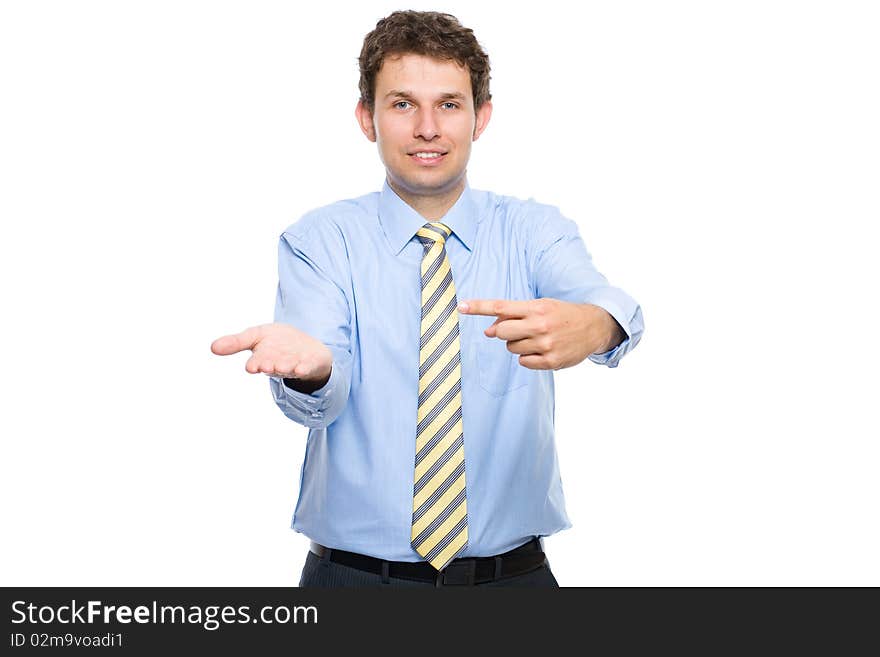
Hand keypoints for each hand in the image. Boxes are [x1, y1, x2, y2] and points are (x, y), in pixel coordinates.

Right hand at [210, 323, 332, 383]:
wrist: (304, 345)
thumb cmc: (277, 343)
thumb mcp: (255, 336)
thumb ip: (236, 342)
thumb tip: (212, 347)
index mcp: (263, 359)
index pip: (256, 363)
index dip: (254, 364)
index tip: (251, 366)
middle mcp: (278, 364)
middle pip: (272, 366)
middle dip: (269, 366)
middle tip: (267, 367)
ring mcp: (295, 365)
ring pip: (289, 368)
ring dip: (286, 367)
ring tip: (283, 367)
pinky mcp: (310, 363)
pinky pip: (307, 367)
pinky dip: (305, 368)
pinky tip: (302, 368)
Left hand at [458, 298, 624, 369]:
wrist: (593, 326)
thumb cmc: (561, 315)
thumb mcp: (541, 306)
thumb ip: (515, 315)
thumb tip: (488, 330)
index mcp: (536, 308)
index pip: (501, 306)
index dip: (478, 307)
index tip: (461, 306)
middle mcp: (540, 325)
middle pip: (501, 331)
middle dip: (503, 331)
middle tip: (519, 329)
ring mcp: (545, 344)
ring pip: (511, 348)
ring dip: (517, 344)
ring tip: (536, 338)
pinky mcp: (551, 361)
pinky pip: (523, 362)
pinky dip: (527, 357)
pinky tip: (542, 350)